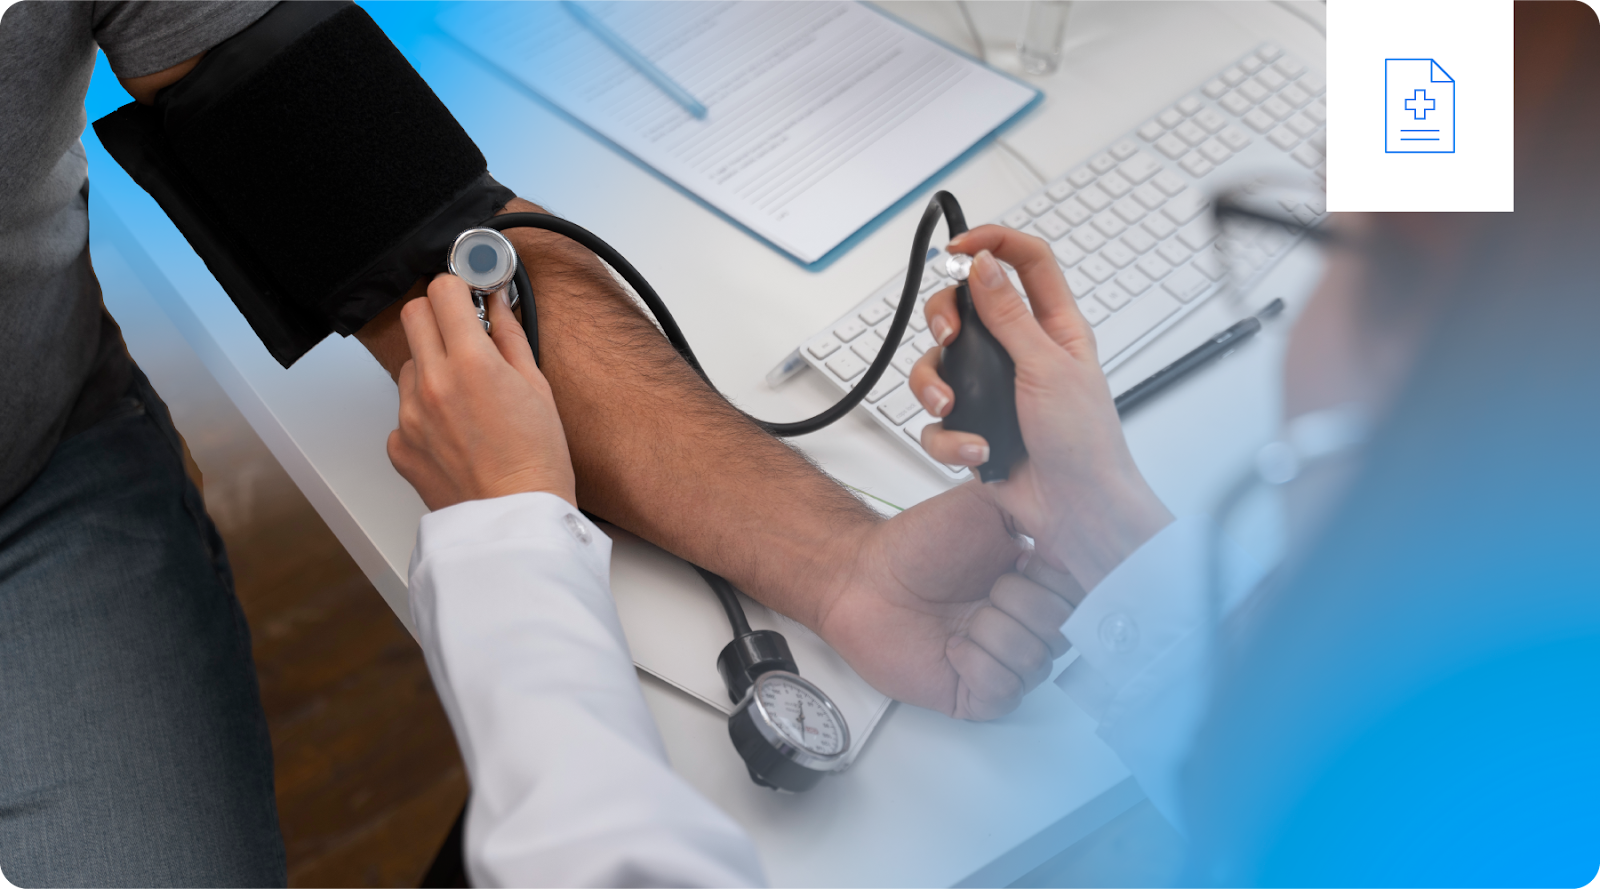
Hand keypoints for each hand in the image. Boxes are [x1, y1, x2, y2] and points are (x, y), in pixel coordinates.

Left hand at [387, 275, 576, 509]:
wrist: (516, 519)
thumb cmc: (537, 463)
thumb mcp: (537, 387)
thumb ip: (509, 337)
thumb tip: (497, 304)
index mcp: (471, 364)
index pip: (442, 291)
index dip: (458, 288)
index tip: (469, 297)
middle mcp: (432, 384)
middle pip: (414, 315)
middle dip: (438, 317)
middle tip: (464, 336)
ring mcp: (409, 416)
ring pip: (408, 364)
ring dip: (431, 367)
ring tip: (467, 400)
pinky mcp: (399, 444)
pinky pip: (403, 410)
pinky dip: (425, 412)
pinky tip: (456, 432)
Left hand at [813, 484, 1077, 720]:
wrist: (862, 578)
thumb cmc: (914, 545)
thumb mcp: (983, 503)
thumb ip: (1036, 506)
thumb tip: (1079, 519)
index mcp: (1036, 582)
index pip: (1084, 595)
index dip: (1056, 582)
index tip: (1025, 563)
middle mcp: (1023, 623)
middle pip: (1064, 631)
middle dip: (1020, 603)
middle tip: (986, 588)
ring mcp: (1001, 659)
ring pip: (1036, 662)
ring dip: (993, 632)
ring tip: (964, 617)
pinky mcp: (975, 693)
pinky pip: (1004, 692)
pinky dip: (977, 666)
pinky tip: (954, 647)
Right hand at [908, 226, 1172, 590]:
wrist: (1075, 511)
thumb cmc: (1085, 444)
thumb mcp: (1048, 367)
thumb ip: (1010, 315)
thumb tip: (984, 266)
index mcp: (1053, 327)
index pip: (1025, 263)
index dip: (992, 243)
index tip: (958, 248)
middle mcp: (1019, 353)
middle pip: (966, 307)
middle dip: (944, 319)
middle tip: (948, 336)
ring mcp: (993, 390)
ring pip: (939, 365)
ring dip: (934, 386)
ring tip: (952, 406)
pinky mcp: (973, 427)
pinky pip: (937, 421)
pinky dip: (951, 438)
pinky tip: (977, 450)